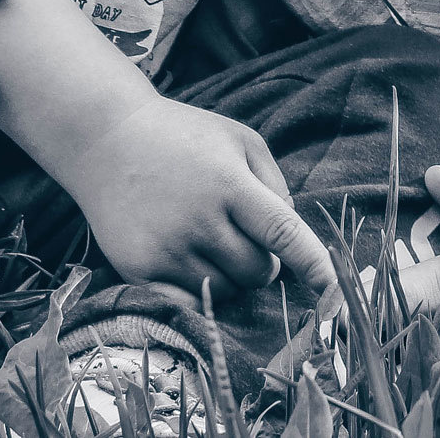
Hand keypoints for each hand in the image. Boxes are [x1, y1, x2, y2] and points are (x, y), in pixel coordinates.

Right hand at [63, 95, 337, 299]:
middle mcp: (198, 219)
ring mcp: (166, 247)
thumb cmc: (184, 137)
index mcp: (229, 183)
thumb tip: (291, 236)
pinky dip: (201, 291)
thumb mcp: (239, 140)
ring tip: (211, 239)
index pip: (282, 232)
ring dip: (231, 277)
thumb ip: (274, 185)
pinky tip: (192, 260)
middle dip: (264, 263)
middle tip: (243, 235)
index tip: (335, 293)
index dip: (313, 265)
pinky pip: (189, 303)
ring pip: (226, 292)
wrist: (105, 140)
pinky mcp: (138, 268)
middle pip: (257, 272)